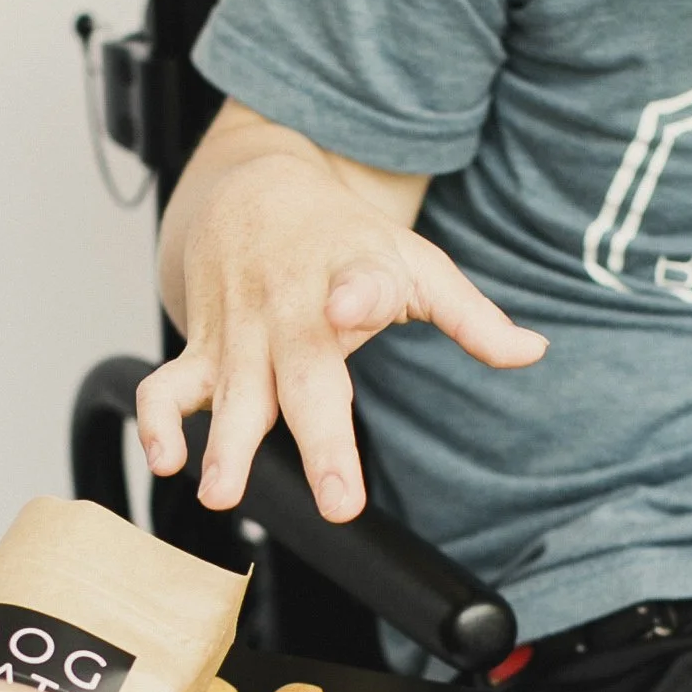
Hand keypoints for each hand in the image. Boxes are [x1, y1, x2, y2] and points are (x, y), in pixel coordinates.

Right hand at [139, 133, 544, 522]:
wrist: (252, 190)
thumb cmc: (343, 240)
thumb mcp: (415, 264)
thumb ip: (472, 317)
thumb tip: (534, 352)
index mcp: (350, 278)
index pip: (358, 283)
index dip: (357, 294)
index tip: (352, 303)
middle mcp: (291, 310)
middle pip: (304, 376)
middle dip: (319, 439)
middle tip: (336, 501)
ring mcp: (241, 332)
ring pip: (228, 392)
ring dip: (221, 444)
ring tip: (220, 495)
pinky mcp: (201, 347)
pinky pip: (167, 385)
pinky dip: (157, 422)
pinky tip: (165, 462)